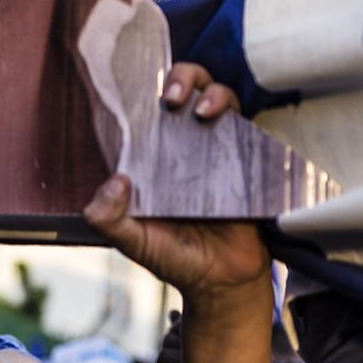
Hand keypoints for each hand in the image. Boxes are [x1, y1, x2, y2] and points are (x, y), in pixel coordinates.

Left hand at [85, 62, 268, 302]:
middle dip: (183, 78)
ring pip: (222, 98)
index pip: (151, 107)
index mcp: (156, 155)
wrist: (222, 284)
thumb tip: (115, 181)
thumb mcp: (133, 240)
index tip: (144, 93)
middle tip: (173, 99)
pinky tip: (236, 131)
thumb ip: (109, 218)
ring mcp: (221, 149)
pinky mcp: (250, 162)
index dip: (147, 89)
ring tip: (203, 113)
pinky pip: (253, 131)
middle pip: (189, 88)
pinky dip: (245, 122)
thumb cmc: (174, 257)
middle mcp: (188, 144)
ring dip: (214, 94)